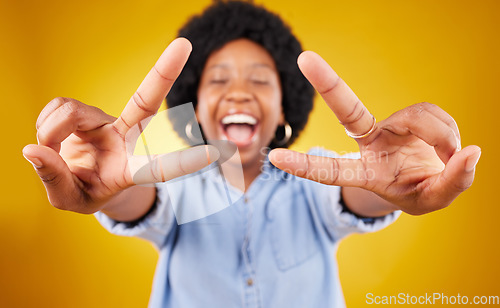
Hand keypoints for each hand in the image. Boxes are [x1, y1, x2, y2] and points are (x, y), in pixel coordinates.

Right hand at [22, 38, 217, 213]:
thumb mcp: (69, 199)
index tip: (215, 154)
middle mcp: (125, 139)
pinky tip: (54, 138)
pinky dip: (45, 126)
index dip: (183, 162)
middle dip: (163, 73)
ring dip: (50, 133)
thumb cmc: (83, 191)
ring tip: (51, 153)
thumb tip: (33, 149)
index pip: (159, 168)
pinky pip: (57, 107)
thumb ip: (54, 179)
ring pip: (70, 111)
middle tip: (184, 45)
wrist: (76, 178)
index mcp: (131, 170)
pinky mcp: (87, 111)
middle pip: (145, 102)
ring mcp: (107, 122)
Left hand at [269, 51, 480, 214]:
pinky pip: (431, 112)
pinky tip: (445, 145)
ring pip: (416, 116)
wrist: (430, 178)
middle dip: (328, 84)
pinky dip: (447, 130)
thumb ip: (453, 182)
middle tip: (305, 58)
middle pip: (348, 111)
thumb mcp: (432, 200)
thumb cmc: (420, 192)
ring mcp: (388, 126)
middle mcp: (370, 144)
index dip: (305, 165)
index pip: (331, 170)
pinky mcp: (407, 116)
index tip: (274, 156)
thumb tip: (469, 152)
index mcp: (366, 172)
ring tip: (448, 157)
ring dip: (441, 136)